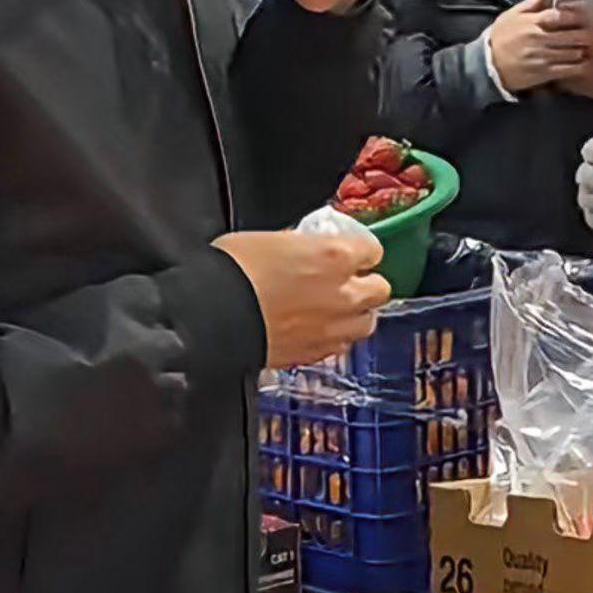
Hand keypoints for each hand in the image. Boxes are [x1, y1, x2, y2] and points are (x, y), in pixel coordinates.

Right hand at [215, 227, 389, 367]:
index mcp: (336, 255)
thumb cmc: (233, 269)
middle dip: (365, 285)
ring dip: (355, 315)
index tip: (347, 252)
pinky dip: (333, 338)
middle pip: (380, 289)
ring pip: (366, 323)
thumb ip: (302, 246)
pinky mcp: (316, 353)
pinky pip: (340, 345)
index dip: (358, 251)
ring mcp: (333, 327)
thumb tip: (306, 250)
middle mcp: (344, 293)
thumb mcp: (271, 239)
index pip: (373, 250)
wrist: (211, 315)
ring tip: (332, 310)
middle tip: (344, 282)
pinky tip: (314, 330)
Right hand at [487, 0, 592, 94]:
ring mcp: (542, 57)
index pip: (558, 15)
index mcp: (532, 23)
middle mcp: (539, 39)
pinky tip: (585, 63)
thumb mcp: (510, 16)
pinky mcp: (543, 73)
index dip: (575, 15)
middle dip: (588, 34)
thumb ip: (530, 4)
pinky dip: (579, 66)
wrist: (488, 65)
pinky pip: (567, 70)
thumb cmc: (500, 39)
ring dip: (585, 50)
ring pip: (573, 52)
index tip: (586, 14)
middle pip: (571, 35)